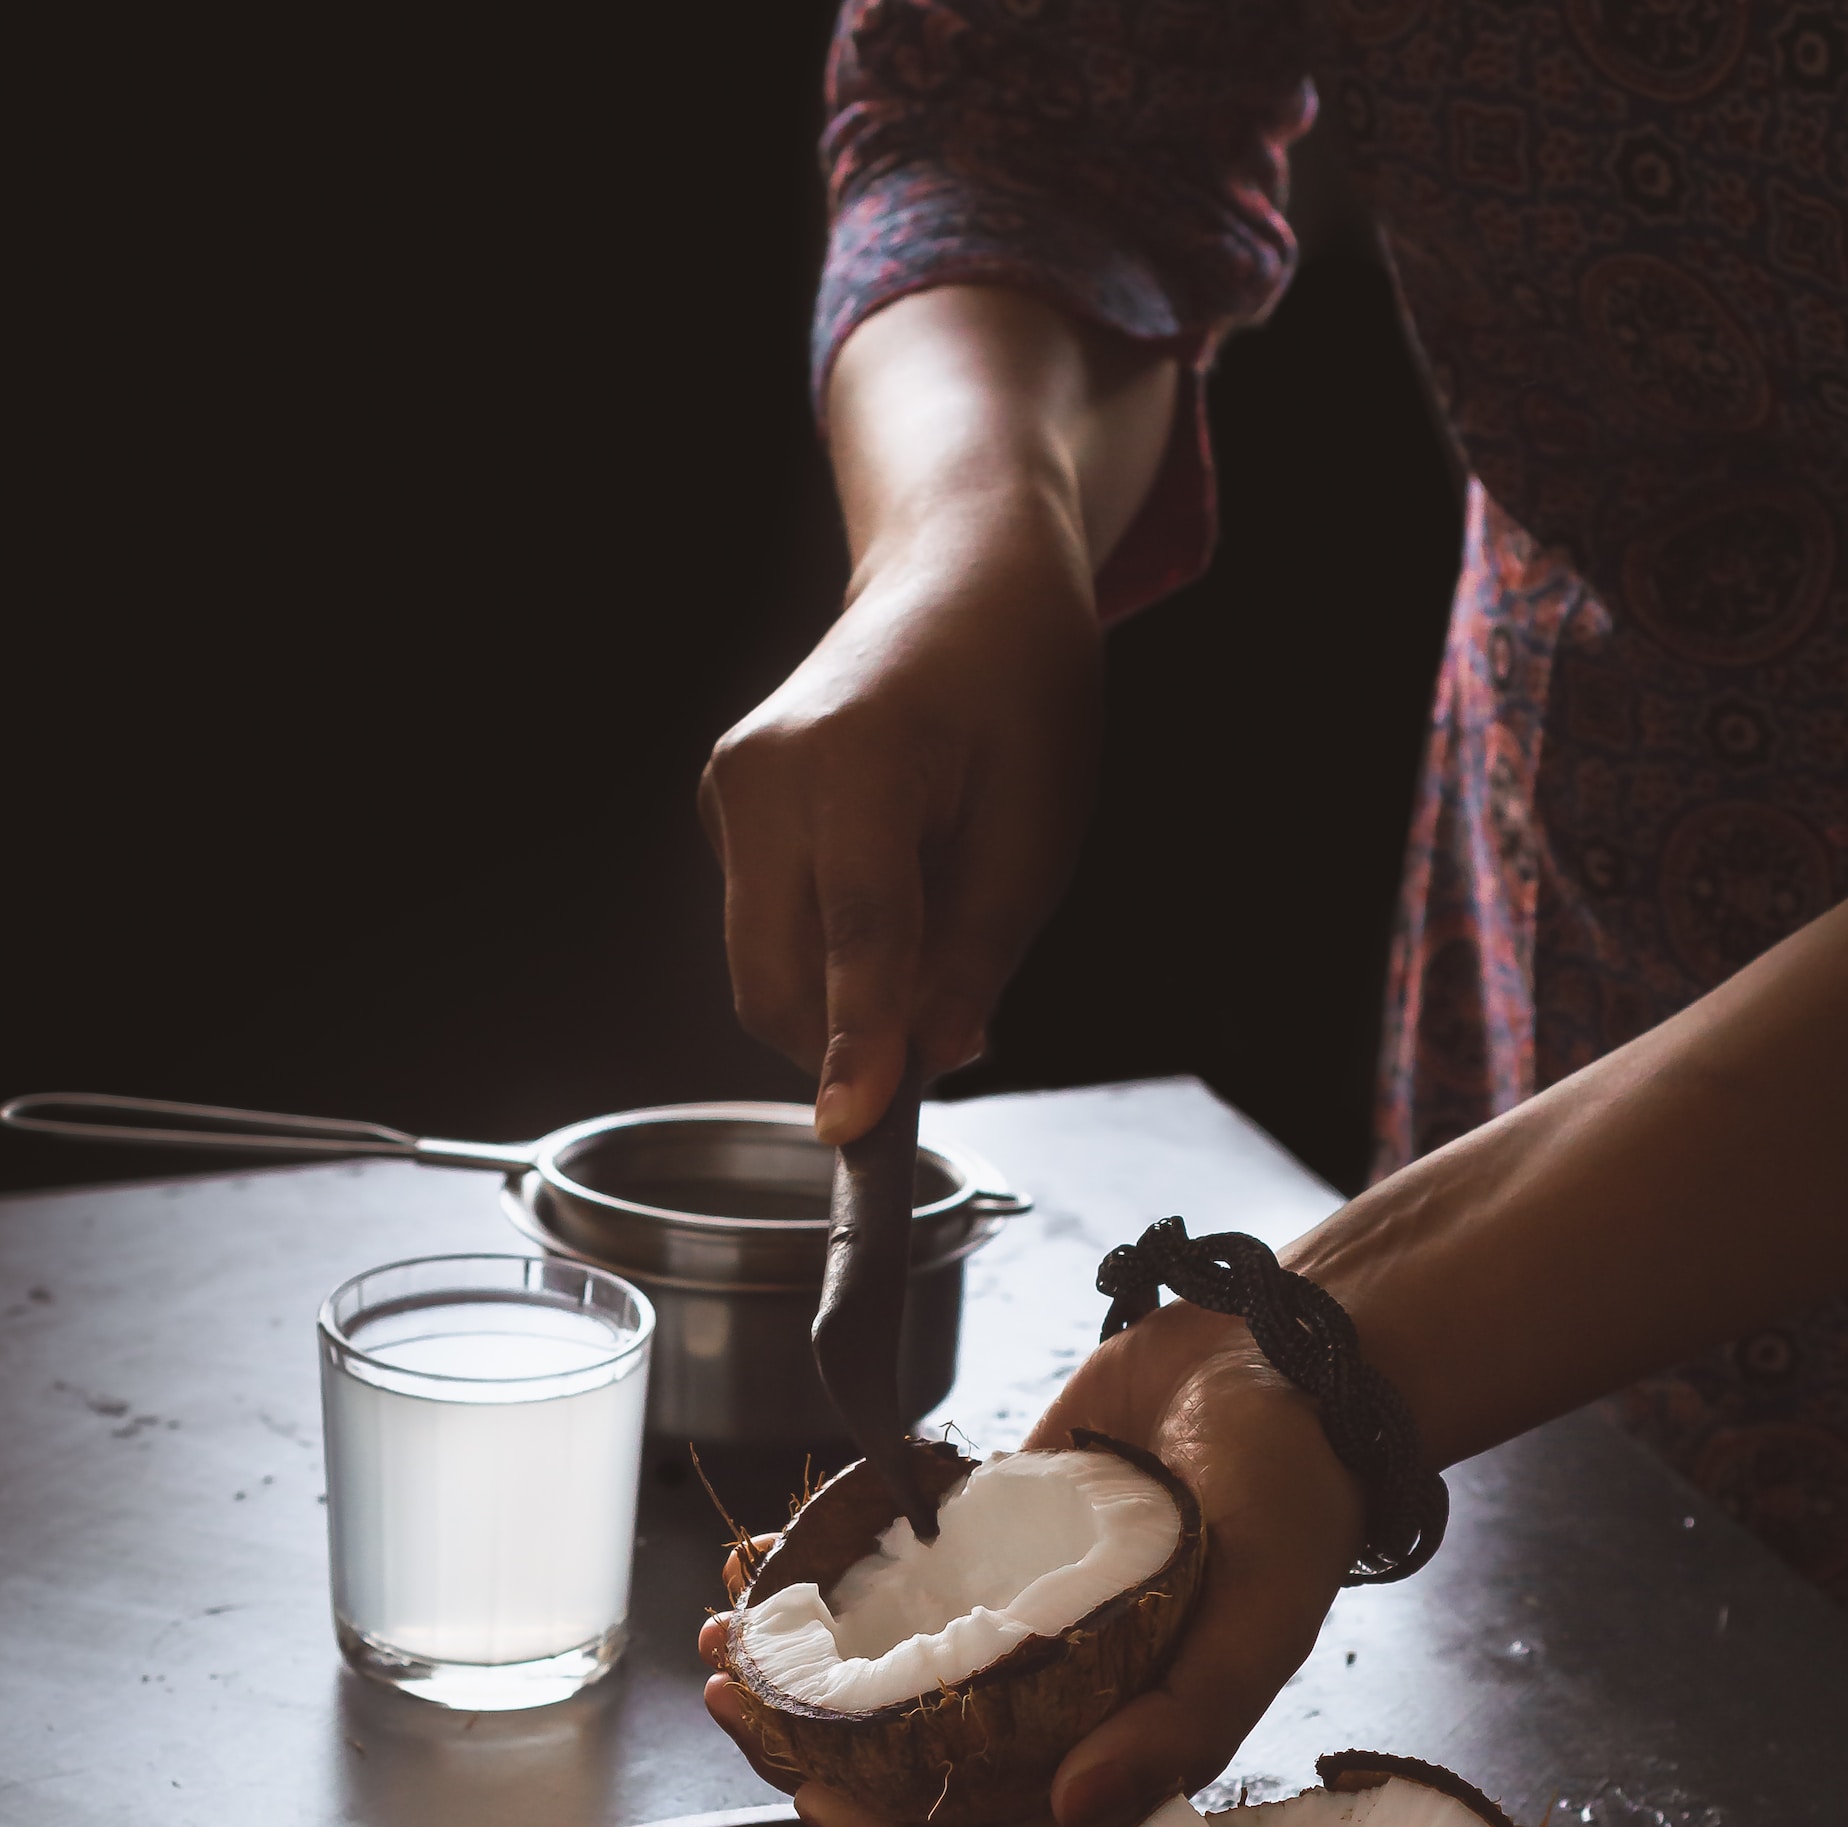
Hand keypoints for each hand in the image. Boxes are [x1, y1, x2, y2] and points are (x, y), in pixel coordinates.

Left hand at [698, 1305, 1366, 1826]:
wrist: (1282, 1359)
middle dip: (809, 1749)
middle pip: (912, 1775)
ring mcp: (1012, 1632)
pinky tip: (765, 1553)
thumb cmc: (1295, 1500)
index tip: (819, 1796)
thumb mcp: (1259, 1620)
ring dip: (797, 1669)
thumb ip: (1177, 1722)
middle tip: (734, 1697)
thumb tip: (1070, 1807)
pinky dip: (820, 1581)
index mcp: (1121, 1754)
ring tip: (728, 1628)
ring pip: (882, 1686)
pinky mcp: (984, 1553)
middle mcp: (1056, 1709)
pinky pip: (887, 1591)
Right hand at [699, 495, 1100, 1142]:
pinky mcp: (723, 811)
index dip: (857, 1044)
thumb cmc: (1016, 695)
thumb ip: (977, 955)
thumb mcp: (1036, 836)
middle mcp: (765, 774)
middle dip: (845, 1044)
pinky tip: (889, 898)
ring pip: (762, 968)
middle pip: (777, 975)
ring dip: (838, 1001)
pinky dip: (824, 956)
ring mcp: (730, 790)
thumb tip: (930, 1059)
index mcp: (856, 761)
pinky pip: (764, 931)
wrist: (960, 586)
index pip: (856, 934)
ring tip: (929, 938)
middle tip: (943, 1041)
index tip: (851, 1129)